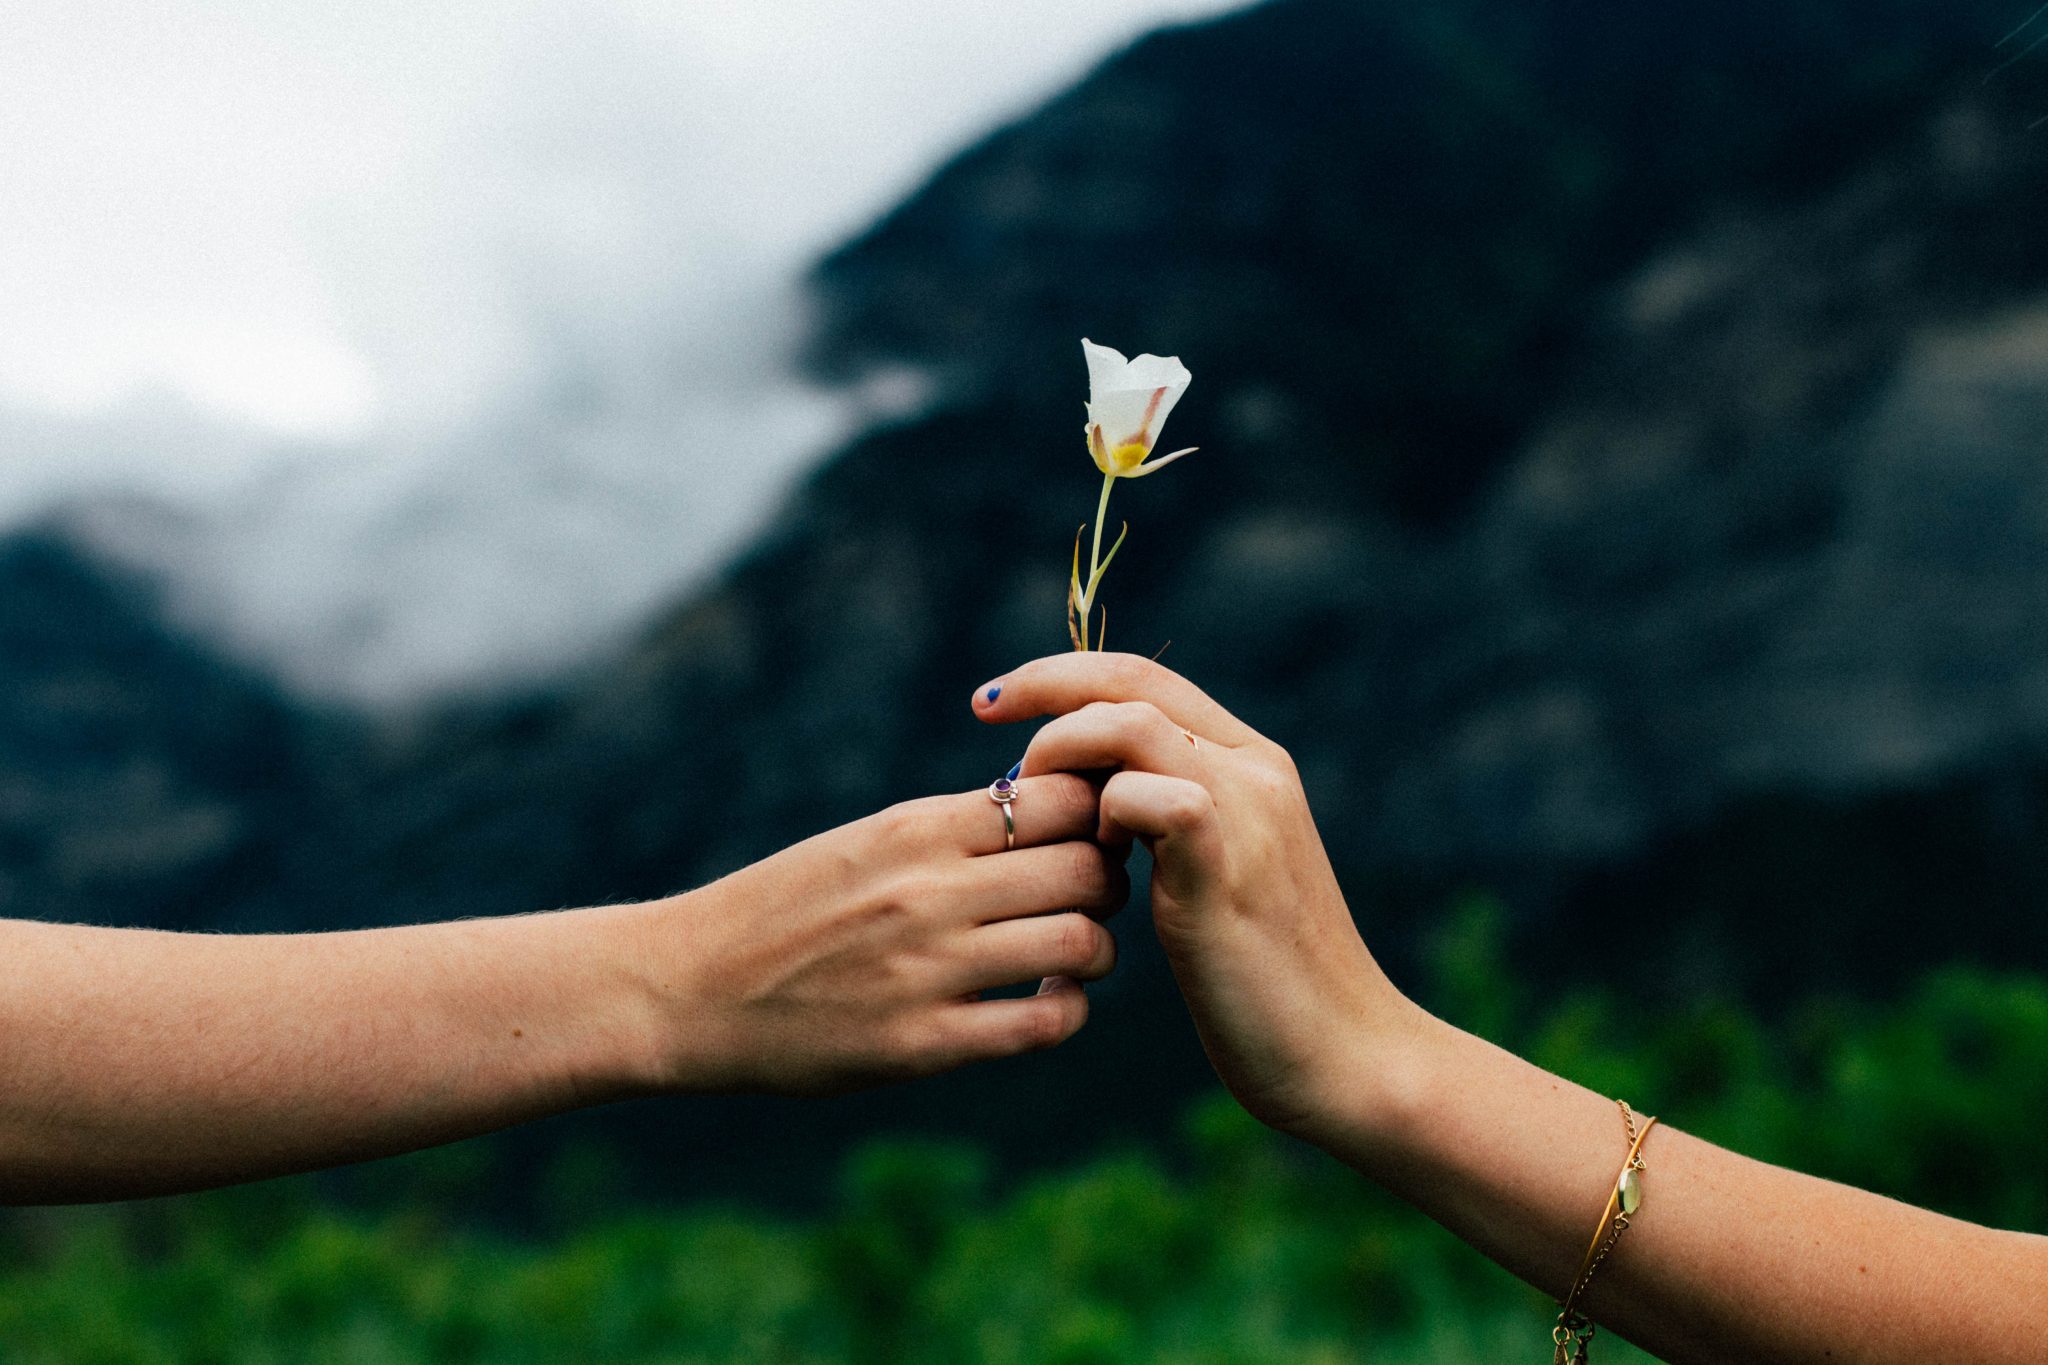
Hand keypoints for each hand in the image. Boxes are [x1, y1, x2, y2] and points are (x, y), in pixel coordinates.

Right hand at [646, 774, 1127, 1095]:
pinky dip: (1066, 1011)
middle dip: (1108, 880)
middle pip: (1086, 869)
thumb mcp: (863, 841)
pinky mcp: (922, 1043)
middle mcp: (929, 893)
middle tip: (1094, 894)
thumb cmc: (784, 907)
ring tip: (1073, 952)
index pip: (1061, 799)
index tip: (1089, 832)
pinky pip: (1042, 1025)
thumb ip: (951, 828)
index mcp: (915, 830)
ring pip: (1081, 944)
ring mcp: (928, 970)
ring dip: (1096, 949)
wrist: (687, 988)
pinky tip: (1047, 1002)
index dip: (1096, 814)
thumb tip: (1047, 805)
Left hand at [974, 654, 1423, 1141]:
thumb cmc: (1264, 979)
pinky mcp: (1229, 870)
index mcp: (1252, 764)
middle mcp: (1257, 770)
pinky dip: (1104, 814)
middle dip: (1044, 688)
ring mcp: (1249, 814)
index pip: (1146, 677)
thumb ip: (1163, 824)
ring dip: (1063, 753)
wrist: (1344, 1053)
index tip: (997, 700)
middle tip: (984, 714)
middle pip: (1132, 681)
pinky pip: (1153, 797)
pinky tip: (1099, 861)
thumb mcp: (1210, 876)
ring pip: (1133, 724)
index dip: (1064, 676)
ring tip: (1035, 806)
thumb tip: (1088, 797)